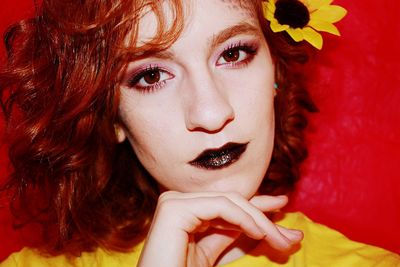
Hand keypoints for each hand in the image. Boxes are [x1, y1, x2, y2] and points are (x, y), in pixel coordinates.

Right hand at [137, 191, 302, 266]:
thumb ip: (231, 234)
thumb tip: (262, 224)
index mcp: (185, 213)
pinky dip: (243, 217)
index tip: (282, 206)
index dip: (256, 205)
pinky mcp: (173, 208)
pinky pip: (219, 206)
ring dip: (260, 220)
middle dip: (264, 217)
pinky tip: (259, 231)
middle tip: (293, 235)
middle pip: (230, 202)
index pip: (226, 205)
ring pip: (228, 202)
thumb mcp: (211, 254)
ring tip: (282, 239)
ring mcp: (174, 203)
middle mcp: (178, 203)